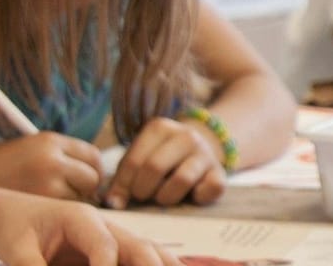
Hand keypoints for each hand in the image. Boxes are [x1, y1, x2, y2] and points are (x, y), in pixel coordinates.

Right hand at [0, 133, 103, 200]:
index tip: (84, 181)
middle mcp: (51, 158)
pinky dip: (58, 212)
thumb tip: (97, 176)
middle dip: (87, 189)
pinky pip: (64, 210)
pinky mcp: (39, 202)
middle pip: (93, 177)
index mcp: (49, 140)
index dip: (92, 170)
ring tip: (46, 201)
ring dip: (71, 202)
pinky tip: (39, 209)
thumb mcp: (29, 151)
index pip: (92, 155)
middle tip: (69, 195)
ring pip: (81, 197)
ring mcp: (47, 181)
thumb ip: (60, 158)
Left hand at [0, 188, 182, 265]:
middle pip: (139, 245)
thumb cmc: (14, 229)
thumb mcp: (13, 248)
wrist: (14, 216)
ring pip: (150, 251)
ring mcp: (115, 238)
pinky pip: (145, 258)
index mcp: (80, 218)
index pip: (104, 244)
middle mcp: (105, 226)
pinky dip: (161, 265)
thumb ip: (30, 265)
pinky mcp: (116, 252)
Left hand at [105, 118, 224, 208]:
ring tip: (162, 198)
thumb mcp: (139, 160)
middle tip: (142, 196)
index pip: (134, 161)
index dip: (122, 185)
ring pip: (182, 179)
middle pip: (155, 168)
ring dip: (166, 197)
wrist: (198, 151)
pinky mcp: (220, 173)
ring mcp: (205, 153)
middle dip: (142, 190)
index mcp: (159, 128)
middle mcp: (186, 136)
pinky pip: (210, 190)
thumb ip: (123, 179)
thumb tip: (112, 203)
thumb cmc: (160, 158)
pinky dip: (197, 198)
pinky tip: (190, 196)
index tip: (119, 199)